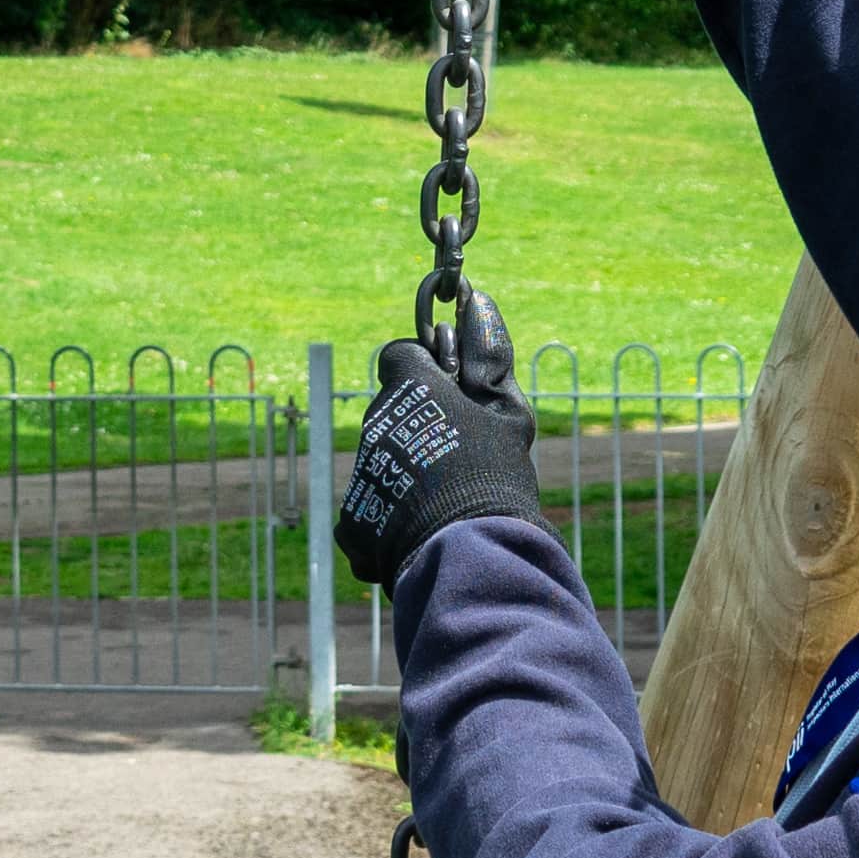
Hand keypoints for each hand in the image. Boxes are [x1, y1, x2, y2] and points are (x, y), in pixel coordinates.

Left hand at [332, 301, 543, 588]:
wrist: (469, 557)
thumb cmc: (495, 477)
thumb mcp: (508, 414)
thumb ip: (489, 357)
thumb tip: (478, 300)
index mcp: (408, 387)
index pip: (401, 355)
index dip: (427, 370)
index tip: (453, 393)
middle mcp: (374, 424)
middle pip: (393, 411)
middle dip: (420, 425)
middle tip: (461, 456)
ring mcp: (358, 473)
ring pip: (383, 459)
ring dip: (408, 472)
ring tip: (447, 502)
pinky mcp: (350, 520)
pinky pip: (370, 508)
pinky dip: (392, 517)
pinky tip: (424, 531)